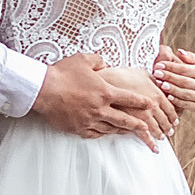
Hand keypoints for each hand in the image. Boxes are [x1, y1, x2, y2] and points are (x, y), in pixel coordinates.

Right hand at [30, 54, 174, 146]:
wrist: (42, 90)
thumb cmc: (62, 73)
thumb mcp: (83, 59)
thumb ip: (99, 62)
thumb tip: (105, 65)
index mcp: (105, 91)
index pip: (130, 98)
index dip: (142, 102)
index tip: (151, 105)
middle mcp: (100, 109)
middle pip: (126, 120)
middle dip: (140, 126)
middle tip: (150, 131)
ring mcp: (90, 120)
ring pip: (112, 129)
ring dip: (123, 131)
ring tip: (132, 133)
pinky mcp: (78, 129)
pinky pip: (96, 134)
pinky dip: (104, 133)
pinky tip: (108, 133)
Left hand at [151, 46, 194, 113]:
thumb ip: (190, 57)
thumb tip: (179, 52)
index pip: (185, 69)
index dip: (171, 67)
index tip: (159, 65)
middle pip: (184, 81)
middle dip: (169, 77)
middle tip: (156, 73)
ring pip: (185, 93)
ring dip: (171, 89)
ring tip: (160, 84)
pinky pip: (186, 105)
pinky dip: (177, 101)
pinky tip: (167, 97)